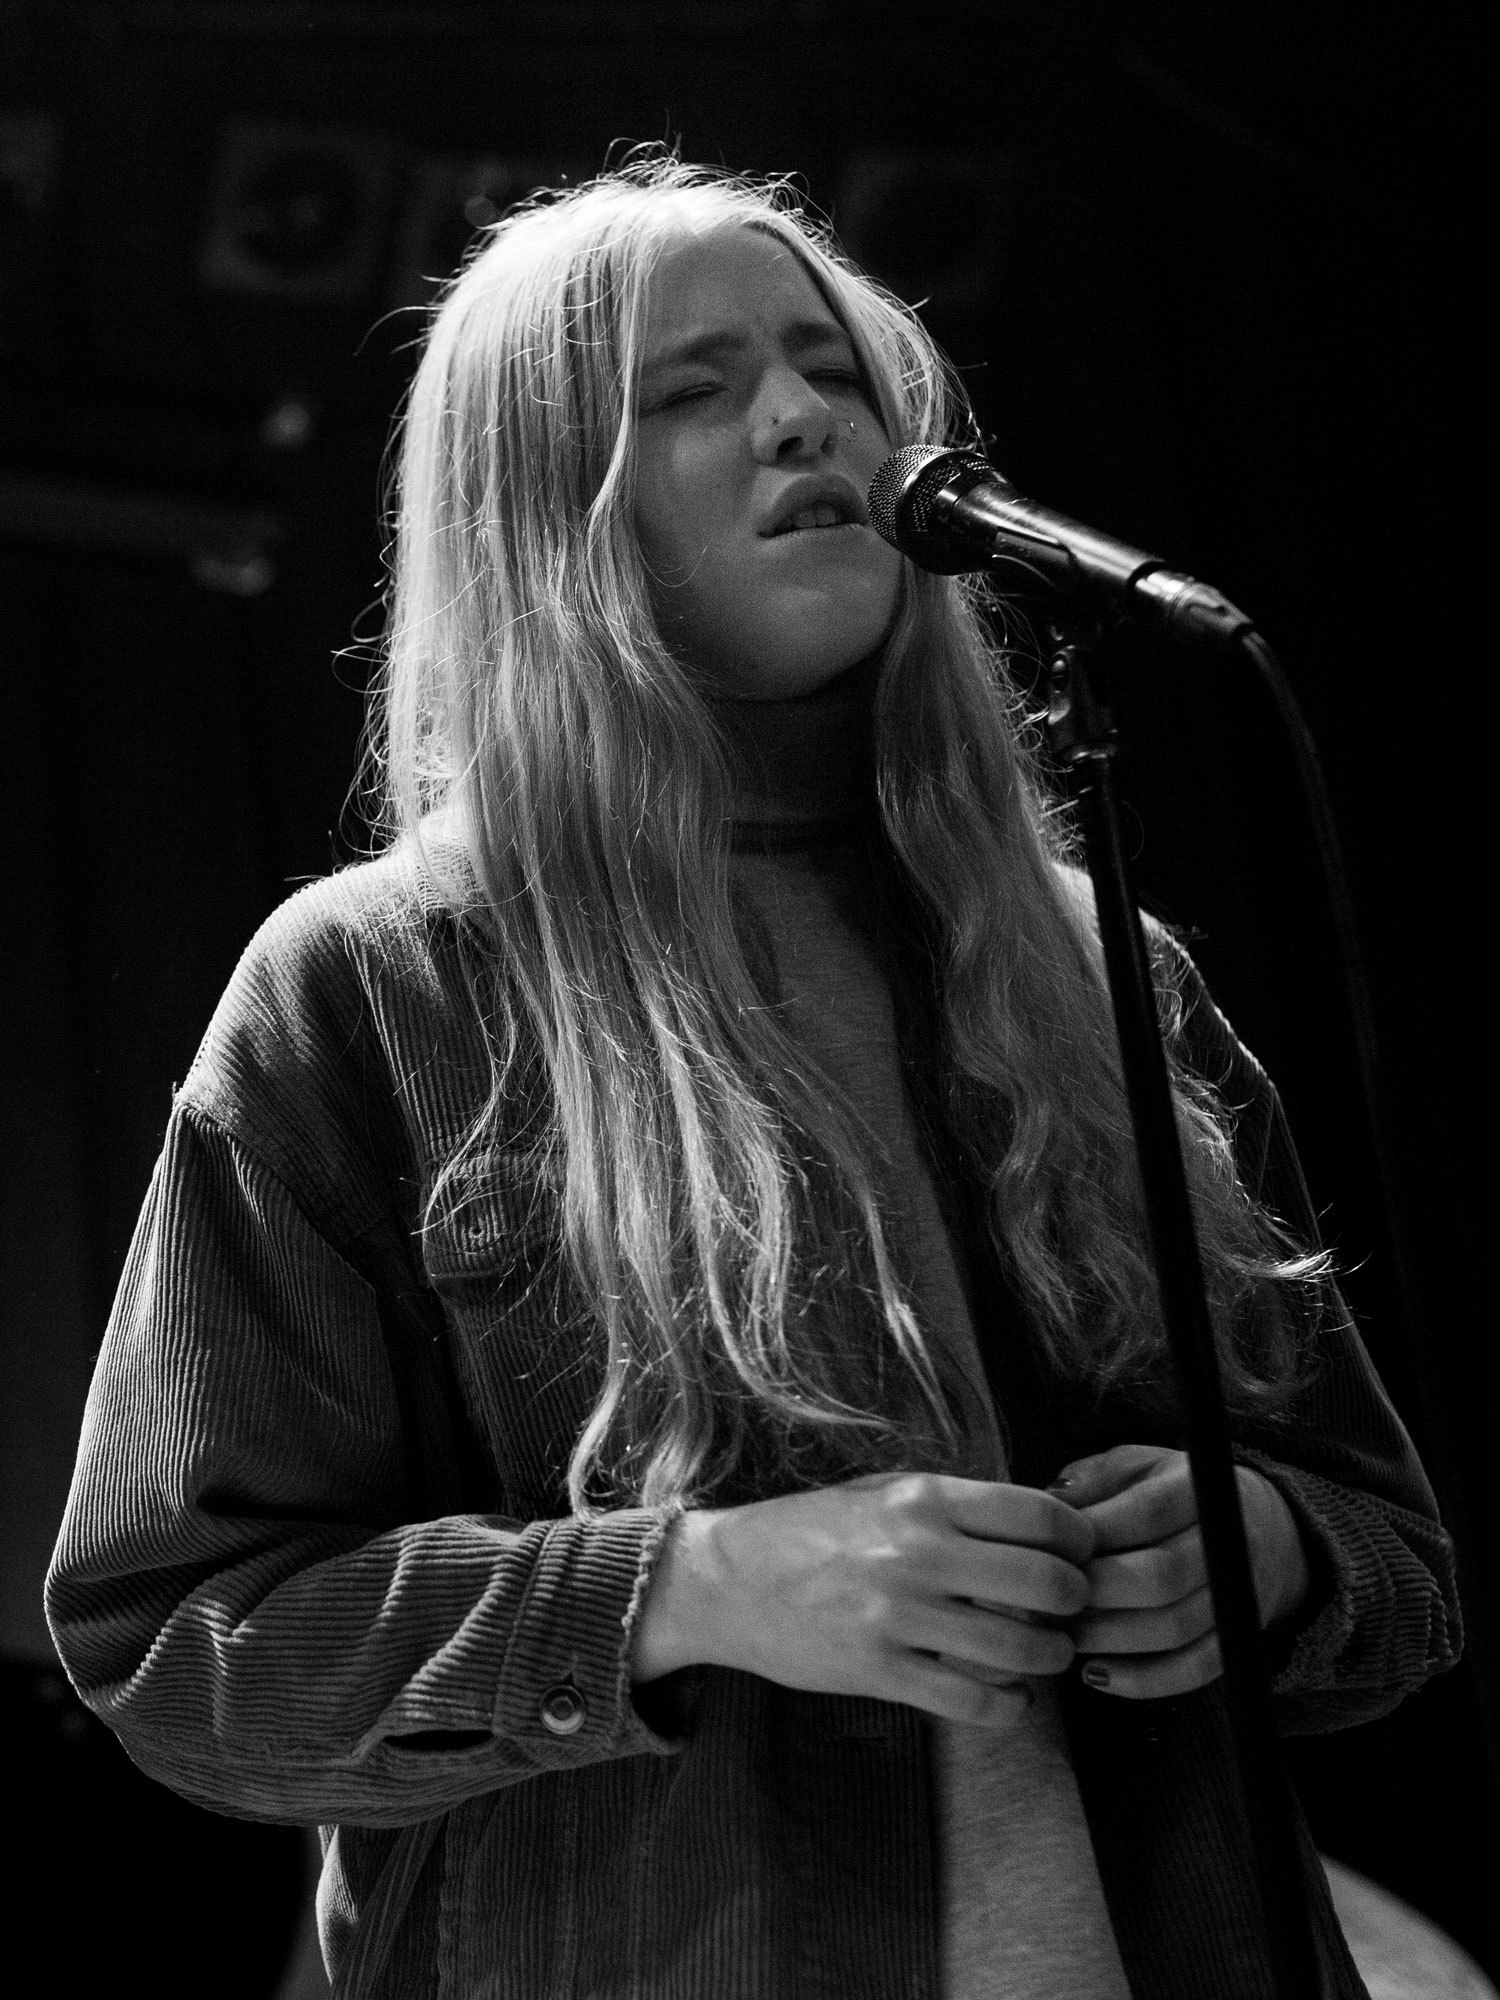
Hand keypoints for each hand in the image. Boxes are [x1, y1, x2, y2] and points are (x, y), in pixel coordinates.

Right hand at [631, 1470, 1096, 1730]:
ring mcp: (898, 1615)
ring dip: (1049, 1658)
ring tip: (1044, 1655)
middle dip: (1075, 1603)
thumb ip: (956, 1506)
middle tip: (1070, 1611)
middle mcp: (918, 1552)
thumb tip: (1042, 1525)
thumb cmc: (813, 1530)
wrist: (728, 1579)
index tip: (1080, 1556)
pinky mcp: (879, 1670)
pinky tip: (1010, 1698)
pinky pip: (973, 1700)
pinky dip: (1010, 1707)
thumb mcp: (884, 1492)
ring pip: (1019, 1648)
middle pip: (1046, 1583)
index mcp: (924, 1498)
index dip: (1079, 1541)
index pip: (1041, 1515)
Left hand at [1050, 1443, 1311, 1699]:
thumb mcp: (1137, 1467)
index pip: (1149, 1511)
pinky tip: (1096, 1673)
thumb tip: (1049, 1503)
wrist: (1256, 1525)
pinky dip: (1142, 1680)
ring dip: (1110, 1638)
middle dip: (1098, 1591)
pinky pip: (1192, 1670)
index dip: (1097, 1532)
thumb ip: (1095, 1479)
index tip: (1053, 1547)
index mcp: (1198, 1489)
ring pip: (1174, 1628)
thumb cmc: (1172, 1493)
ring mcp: (1236, 1595)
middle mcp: (1226, 1543)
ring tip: (1064, 1634)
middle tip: (1051, 1597)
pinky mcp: (1237, 1639)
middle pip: (1162, 1576)